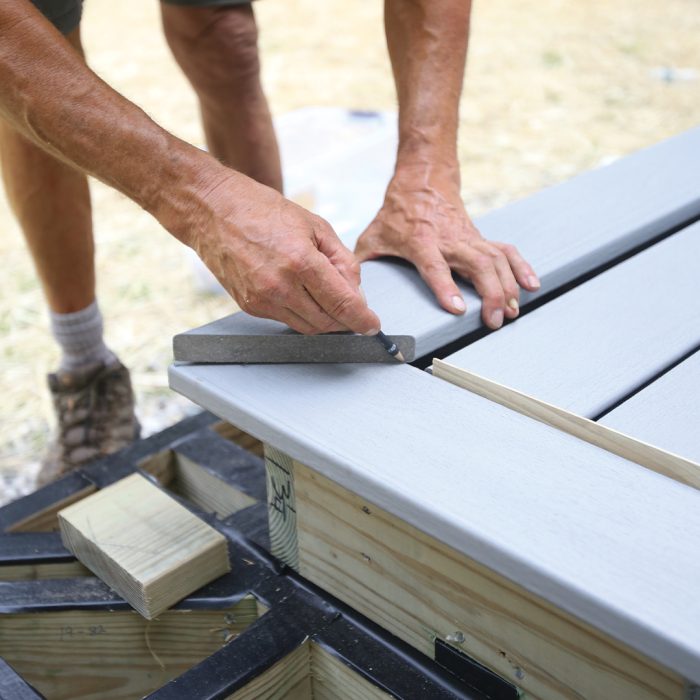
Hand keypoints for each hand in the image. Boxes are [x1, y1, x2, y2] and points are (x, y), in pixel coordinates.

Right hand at [190, 171, 379, 335]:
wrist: (212, 210)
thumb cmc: (263, 210)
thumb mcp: (315, 226)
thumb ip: (342, 261)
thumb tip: (357, 292)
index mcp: (301, 261)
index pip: (342, 305)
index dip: (363, 320)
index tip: (373, 327)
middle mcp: (280, 286)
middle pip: (327, 322)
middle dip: (346, 320)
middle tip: (353, 308)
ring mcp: (262, 299)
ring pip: (307, 327)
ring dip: (325, 320)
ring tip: (326, 296)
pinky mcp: (249, 306)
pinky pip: (286, 320)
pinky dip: (302, 313)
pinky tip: (301, 293)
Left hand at [355, 164, 539, 328]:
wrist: (423, 181)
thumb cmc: (396, 213)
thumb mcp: (374, 235)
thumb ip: (364, 263)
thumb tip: (349, 292)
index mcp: (421, 241)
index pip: (436, 266)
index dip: (446, 287)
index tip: (458, 309)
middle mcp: (450, 239)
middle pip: (477, 265)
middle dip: (491, 293)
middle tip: (495, 320)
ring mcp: (469, 237)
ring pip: (496, 260)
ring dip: (508, 286)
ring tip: (512, 312)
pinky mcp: (481, 237)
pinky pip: (506, 251)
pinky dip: (521, 267)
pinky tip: (532, 285)